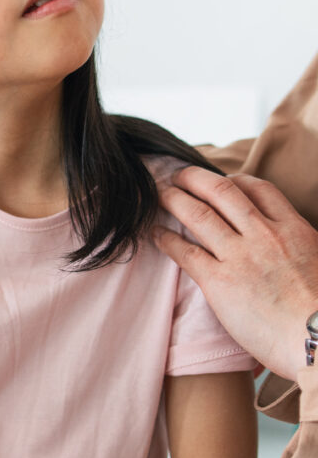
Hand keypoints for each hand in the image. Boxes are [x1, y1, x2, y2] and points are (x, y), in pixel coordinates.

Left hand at [153, 167, 317, 379]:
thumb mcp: (317, 263)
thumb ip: (298, 249)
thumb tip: (287, 252)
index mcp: (294, 229)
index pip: (259, 188)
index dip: (234, 180)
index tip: (220, 180)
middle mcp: (265, 235)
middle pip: (221, 191)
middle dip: (194, 178)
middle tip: (177, 176)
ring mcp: (241, 256)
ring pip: (198, 214)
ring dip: (173, 199)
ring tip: (158, 195)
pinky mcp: (220, 281)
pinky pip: (185, 251)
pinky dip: (166, 238)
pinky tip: (155, 234)